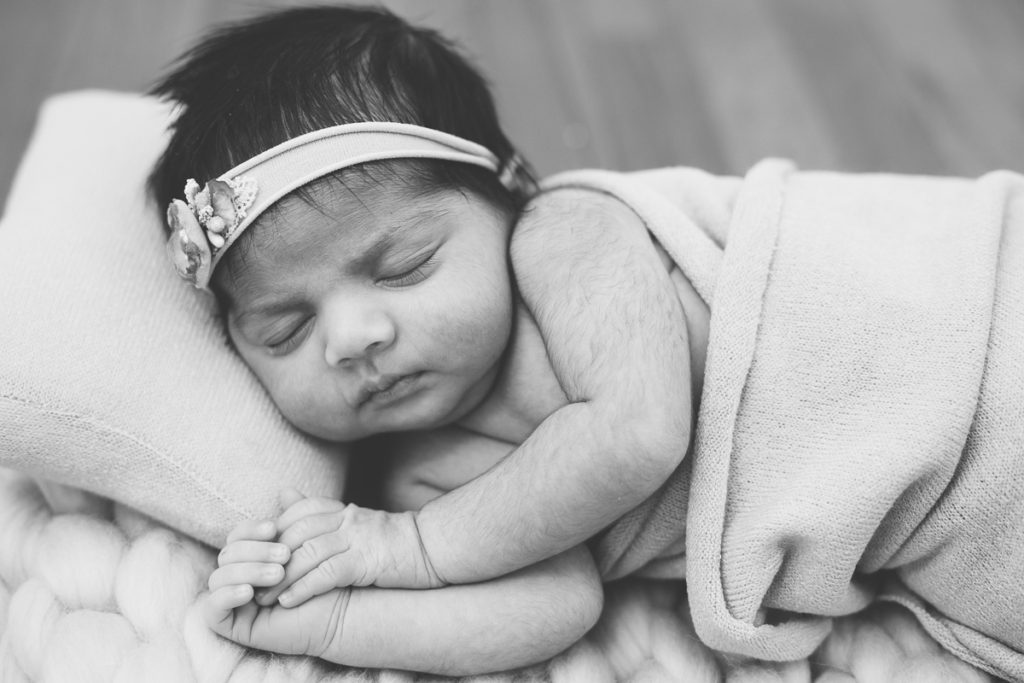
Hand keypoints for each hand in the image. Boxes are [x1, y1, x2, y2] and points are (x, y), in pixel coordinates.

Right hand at [204, 518, 350, 657]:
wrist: (343, 609)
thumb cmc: (328, 575)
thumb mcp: (310, 541)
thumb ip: (297, 518)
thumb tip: (286, 491)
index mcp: (254, 557)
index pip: (237, 537)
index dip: (251, 529)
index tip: (275, 528)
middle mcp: (240, 578)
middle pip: (226, 555)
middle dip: (253, 552)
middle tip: (284, 556)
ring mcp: (234, 603)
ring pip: (218, 579)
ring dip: (247, 571)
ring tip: (278, 574)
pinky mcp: (231, 626)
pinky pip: (211, 610)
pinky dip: (226, 596)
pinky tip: (249, 592)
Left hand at [256, 489, 443, 608]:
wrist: (434, 548)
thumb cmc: (394, 541)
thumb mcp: (355, 521)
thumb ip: (320, 512)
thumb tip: (284, 494)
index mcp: (344, 510)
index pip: (297, 513)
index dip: (274, 533)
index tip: (258, 556)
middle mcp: (347, 519)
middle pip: (295, 532)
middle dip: (269, 559)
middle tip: (250, 582)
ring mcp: (357, 538)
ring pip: (306, 553)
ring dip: (280, 578)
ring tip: (263, 599)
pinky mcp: (366, 560)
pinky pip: (327, 573)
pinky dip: (304, 588)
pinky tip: (289, 602)